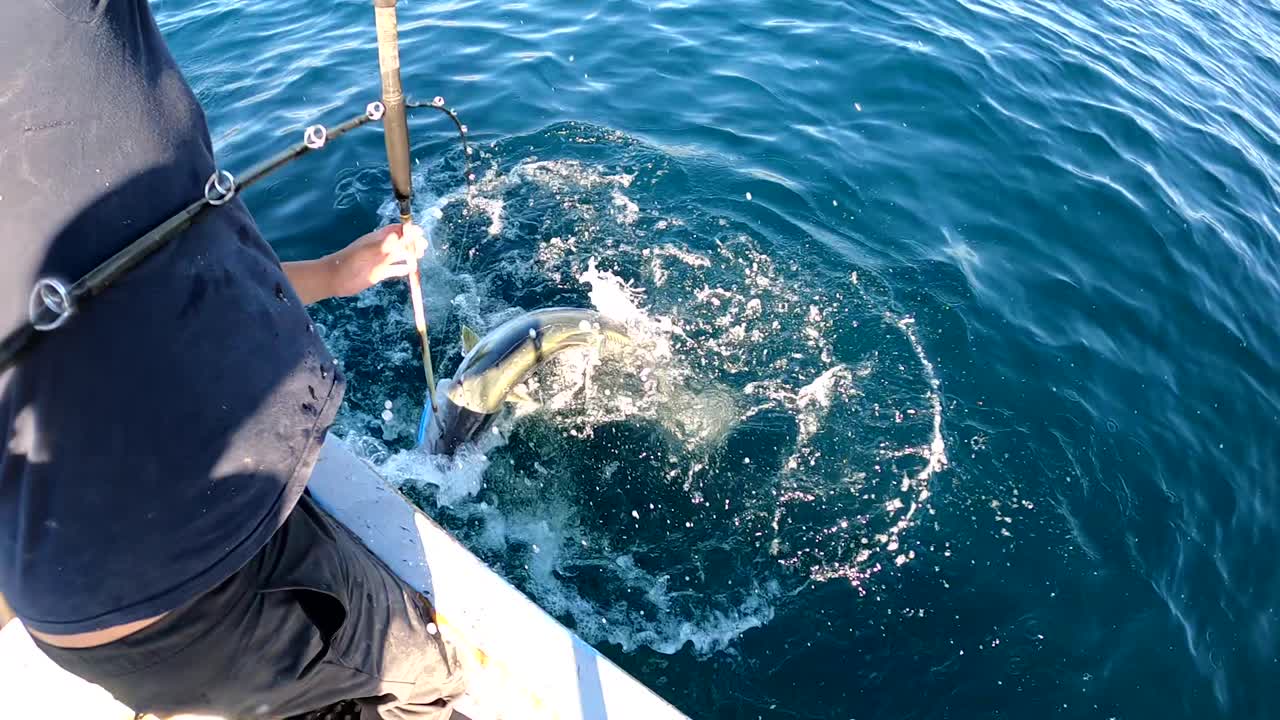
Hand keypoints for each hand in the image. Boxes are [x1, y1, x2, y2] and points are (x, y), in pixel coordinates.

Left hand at [282, 224, 427, 304]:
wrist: (335, 279)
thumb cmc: (350, 263)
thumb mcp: (369, 252)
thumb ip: (386, 245)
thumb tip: (400, 234)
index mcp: (378, 239)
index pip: (396, 230)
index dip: (408, 230)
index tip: (420, 232)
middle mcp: (380, 249)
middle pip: (400, 243)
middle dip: (412, 243)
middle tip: (423, 246)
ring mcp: (380, 261)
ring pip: (398, 255)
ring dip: (409, 255)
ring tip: (421, 255)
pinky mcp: (379, 273)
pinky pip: (394, 269)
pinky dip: (402, 269)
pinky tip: (410, 270)